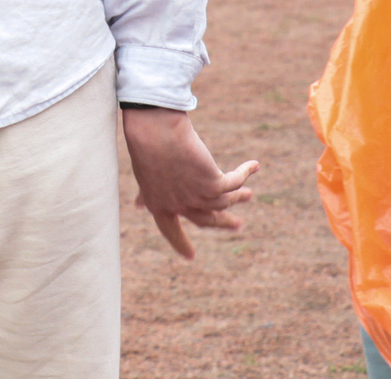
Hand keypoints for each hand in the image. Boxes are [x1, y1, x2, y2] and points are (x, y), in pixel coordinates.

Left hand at [122, 107, 260, 258]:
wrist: (156, 134)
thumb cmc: (146, 148)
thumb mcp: (144, 176)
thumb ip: (144, 193)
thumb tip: (137, 205)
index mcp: (158, 206)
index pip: (170, 230)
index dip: (179, 242)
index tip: (189, 256)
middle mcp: (180, 206)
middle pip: (206, 220)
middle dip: (223, 222)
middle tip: (237, 225)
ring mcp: (197, 198)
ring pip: (224, 202)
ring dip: (238, 197)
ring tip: (248, 194)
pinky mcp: (213, 185)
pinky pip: (234, 182)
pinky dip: (245, 173)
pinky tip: (253, 165)